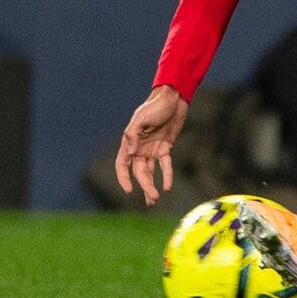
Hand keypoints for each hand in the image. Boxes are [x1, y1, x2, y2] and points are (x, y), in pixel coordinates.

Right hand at [115, 84, 188, 206]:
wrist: (173, 98)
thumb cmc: (155, 106)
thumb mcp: (141, 117)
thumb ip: (133, 134)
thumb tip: (131, 153)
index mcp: (130, 142)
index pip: (122, 164)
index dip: (123, 178)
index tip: (129, 190)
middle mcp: (139, 148)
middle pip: (139, 172)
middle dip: (145, 186)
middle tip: (152, 199)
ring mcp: (152, 149)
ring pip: (150, 172)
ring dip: (152, 185)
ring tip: (155, 200)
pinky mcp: (165, 147)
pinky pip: (165, 164)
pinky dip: (166, 175)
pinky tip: (168, 186)